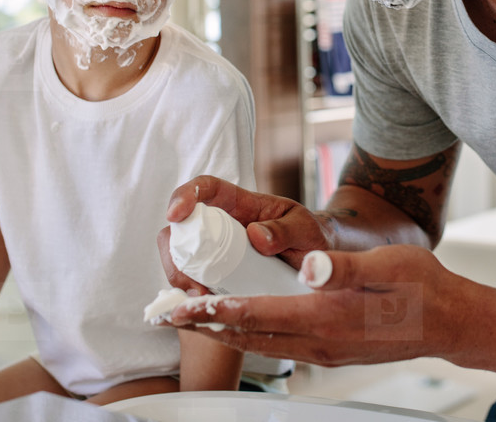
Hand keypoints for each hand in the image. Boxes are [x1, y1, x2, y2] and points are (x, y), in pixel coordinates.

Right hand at [158, 175, 333, 291]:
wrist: (320, 259)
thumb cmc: (311, 235)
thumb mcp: (305, 229)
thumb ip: (286, 230)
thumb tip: (255, 235)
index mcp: (242, 204)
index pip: (207, 189)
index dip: (185, 195)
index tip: (175, 214)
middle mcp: (222, 225)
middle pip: (181, 229)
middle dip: (176, 254)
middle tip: (194, 283)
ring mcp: (216, 251)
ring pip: (180, 257)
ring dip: (181, 278)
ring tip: (201, 299)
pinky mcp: (217, 275)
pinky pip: (192, 280)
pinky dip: (190, 294)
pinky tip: (203, 306)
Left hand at [163, 244, 469, 366]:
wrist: (450, 322)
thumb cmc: (421, 288)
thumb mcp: (387, 267)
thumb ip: (344, 268)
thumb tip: (311, 266)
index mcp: (326, 316)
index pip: (257, 313)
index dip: (214, 308)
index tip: (181, 303)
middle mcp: (319, 340)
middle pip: (247, 336)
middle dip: (204, 324)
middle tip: (166, 313)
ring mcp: (323, 350)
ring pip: (259, 344)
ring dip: (221, 331)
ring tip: (189, 318)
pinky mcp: (329, 350)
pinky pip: (278, 345)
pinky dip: (249, 335)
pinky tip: (238, 324)